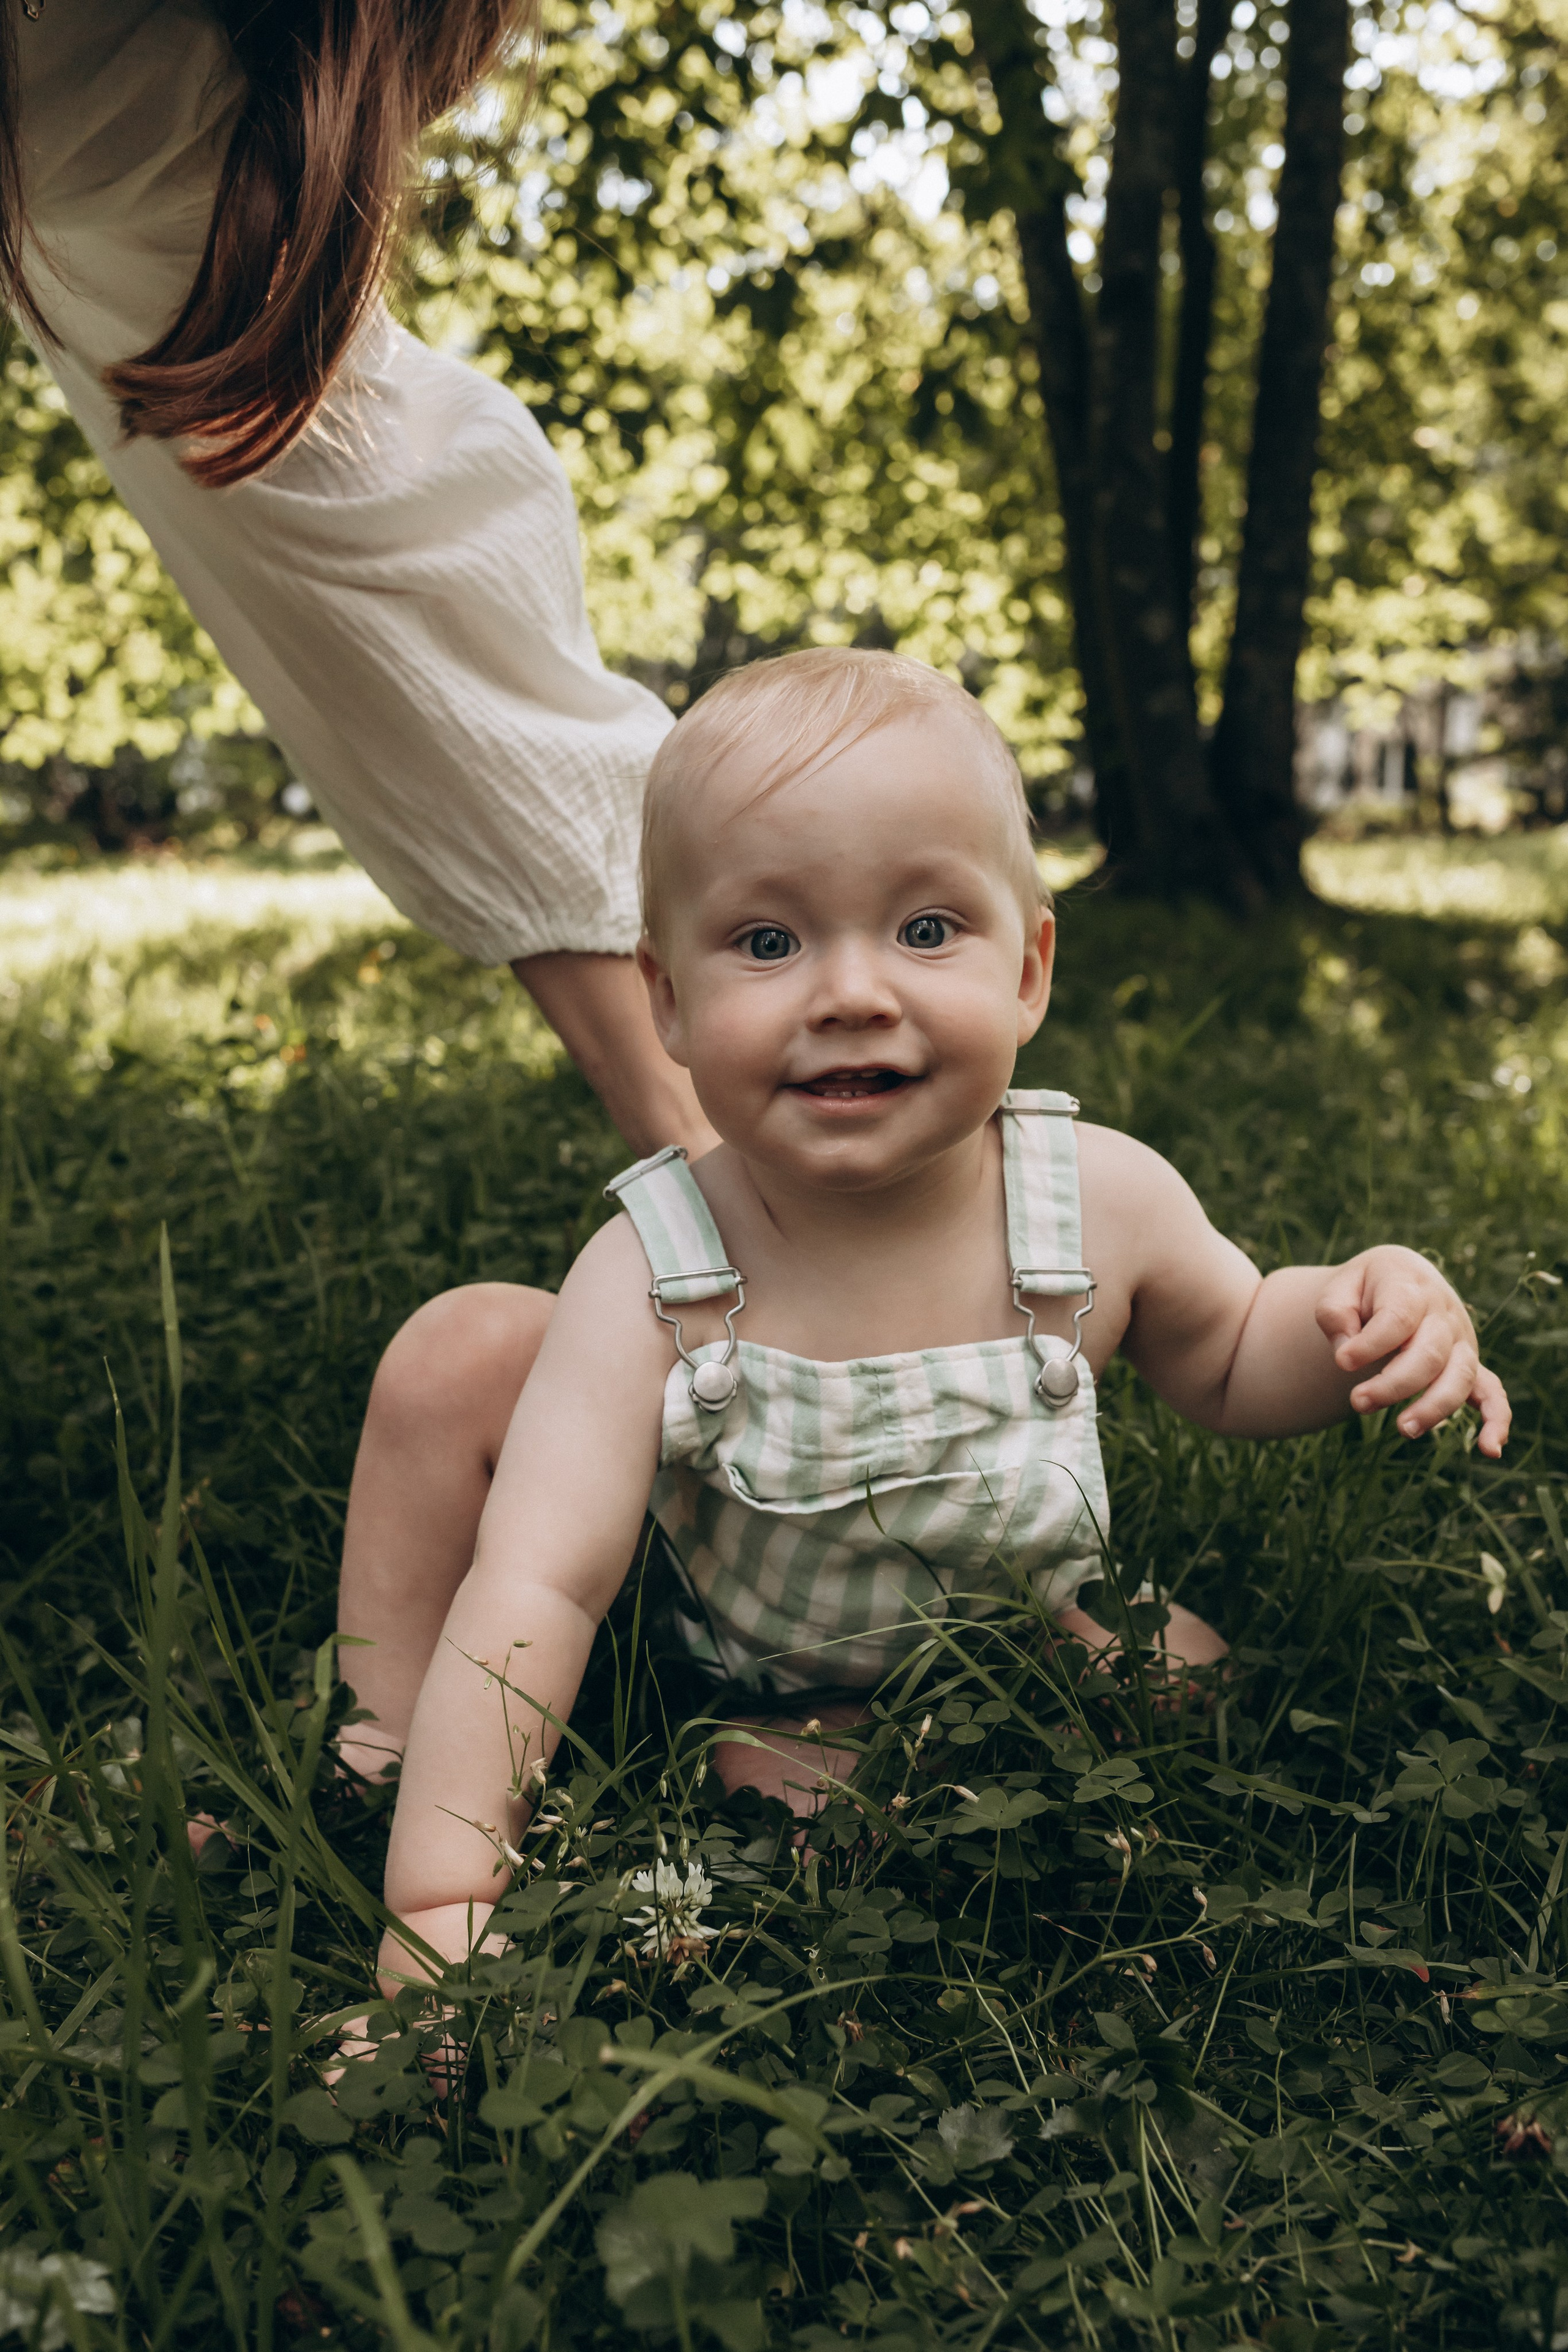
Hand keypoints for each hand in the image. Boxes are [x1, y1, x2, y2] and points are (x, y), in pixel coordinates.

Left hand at [1315, 1247, 1509, 1457]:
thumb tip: (1346, 1352)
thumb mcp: (1339, 1288)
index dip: (1370, 1344)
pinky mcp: (1468, 1365)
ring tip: (1403, 1429)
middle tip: (1358, 1403)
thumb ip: (1334, 1314)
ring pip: (1459, 1377)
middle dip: (1393, 1385)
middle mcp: (1443, 1314)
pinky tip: (1490, 1449)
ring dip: (1434, 1407)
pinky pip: (1493, 1394)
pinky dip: (1496, 1421)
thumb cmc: (1363, 1290)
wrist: (1399, 1280)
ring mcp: (1461, 1341)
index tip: (1342, 1362)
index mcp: (1410, 1287)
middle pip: (1429, 1354)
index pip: (1398, 1318)